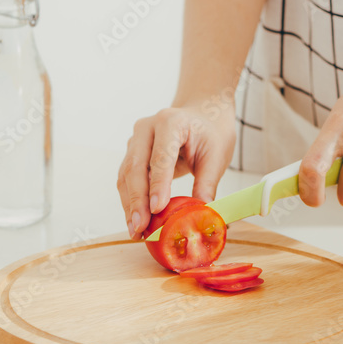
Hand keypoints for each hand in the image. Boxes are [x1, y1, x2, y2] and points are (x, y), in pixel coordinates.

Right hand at [118, 102, 235, 237]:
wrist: (201, 113)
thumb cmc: (211, 132)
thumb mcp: (216, 155)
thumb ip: (207, 183)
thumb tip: (202, 214)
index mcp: (170, 122)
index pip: (160, 157)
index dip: (157, 184)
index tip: (156, 209)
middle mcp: (146, 128)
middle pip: (136, 167)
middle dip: (136, 201)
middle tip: (140, 228)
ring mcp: (135, 139)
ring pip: (126, 175)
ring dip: (129, 205)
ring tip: (136, 230)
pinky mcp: (132, 153)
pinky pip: (126, 179)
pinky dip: (130, 201)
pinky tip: (135, 220)